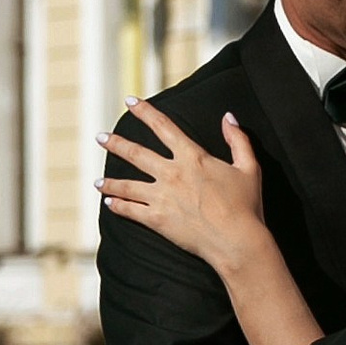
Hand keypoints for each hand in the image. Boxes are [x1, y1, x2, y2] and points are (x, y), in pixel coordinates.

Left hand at [103, 103, 268, 268]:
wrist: (237, 241)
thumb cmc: (246, 206)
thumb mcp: (249, 168)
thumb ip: (238, 140)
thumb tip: (228, 117)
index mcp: (192, 157)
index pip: (163, 127)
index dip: (145, 112)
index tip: (130, 102)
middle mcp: (172, 173)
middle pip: (136, 153)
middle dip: (116, 143)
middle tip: (100, 138)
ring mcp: (162, 197)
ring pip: (127, 185)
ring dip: (109, 182)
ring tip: (96, 181)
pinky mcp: (157, 220)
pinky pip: (130, 211)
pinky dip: (118, 206)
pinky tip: (109, 203)